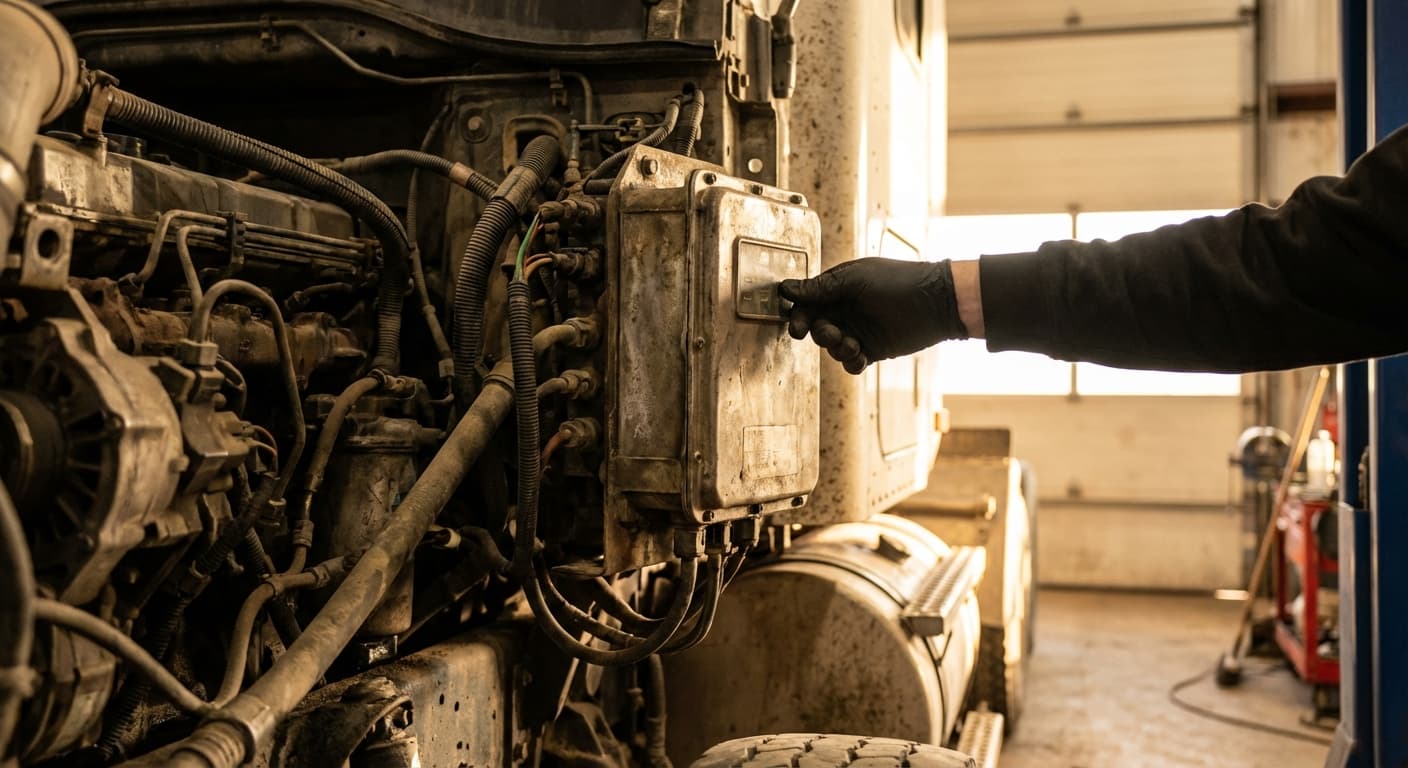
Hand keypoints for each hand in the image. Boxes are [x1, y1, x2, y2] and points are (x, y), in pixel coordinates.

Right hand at [778, 258, 967, 373]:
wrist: (938, 303)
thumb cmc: (898, 283)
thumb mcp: (856, 280)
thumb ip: (821, 287)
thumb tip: (786, 288)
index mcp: (838, 288)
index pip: (808, 303)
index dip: (799, 316)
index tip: (798, 327)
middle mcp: (846, 309)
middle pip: (816, 327)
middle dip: (820, 334)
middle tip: (833, 334)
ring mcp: (859, 330)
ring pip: (832, 347)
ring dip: (837, 349)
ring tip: (853, 344)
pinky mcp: (872, 349)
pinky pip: (851, 362)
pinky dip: (851, 362)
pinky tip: (861, 356)